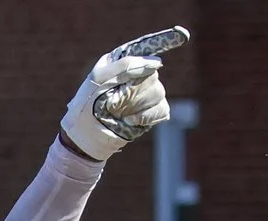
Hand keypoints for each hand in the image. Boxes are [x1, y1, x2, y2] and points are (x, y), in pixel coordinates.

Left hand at [61, 28, 181, 160]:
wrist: (85, 137)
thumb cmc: (85, 105)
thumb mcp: (98, 80)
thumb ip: (125, 66)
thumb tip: (157, 62)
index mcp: (121, 62)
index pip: (145, 48)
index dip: (166, 40)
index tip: (183, 35)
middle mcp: (135, 75)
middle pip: (152, 74)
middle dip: (135, 90)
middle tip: (116, 102)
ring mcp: (144, 94)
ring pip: (159, 92)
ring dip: (139, 105)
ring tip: (121, 114)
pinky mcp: (150, 112)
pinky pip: (162, 109)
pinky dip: (147, 116)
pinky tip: (131, 121)